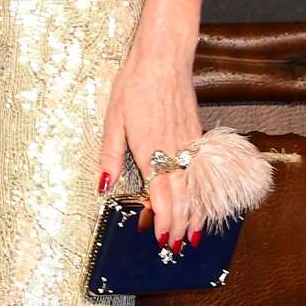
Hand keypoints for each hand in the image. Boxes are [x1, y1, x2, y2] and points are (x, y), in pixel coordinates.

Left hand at [98, 49, 202, 253]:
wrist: (163, 59)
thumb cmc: (134, 85)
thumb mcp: (113, 118)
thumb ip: (110, 154)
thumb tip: (103, 185)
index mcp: (150, 152)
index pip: (160, 197)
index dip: (160, 220)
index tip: (158, 238)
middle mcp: (174, 153)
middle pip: (181, 199)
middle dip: (178, 225)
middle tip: (173, 246)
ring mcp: (189, 145)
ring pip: (196, 189)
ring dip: (194, 214)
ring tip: (191, 235)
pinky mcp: (198, 136)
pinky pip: (203, 173)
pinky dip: (203, 192)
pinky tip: (201, 200)